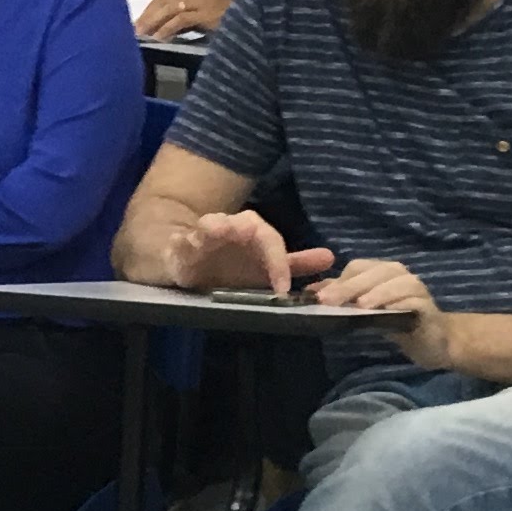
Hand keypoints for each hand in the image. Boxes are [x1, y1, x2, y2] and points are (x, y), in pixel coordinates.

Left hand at [134, 0, 232, 39]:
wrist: (256, 16)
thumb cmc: (231, 18)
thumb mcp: (205, 14)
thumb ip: (187, 17)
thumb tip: (164, 30)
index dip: (151, 6)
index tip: (140, 20)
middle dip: (149, 14)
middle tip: (136, 29)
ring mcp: (202, 0)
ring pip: (170, 7)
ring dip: (154, 22)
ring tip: (143, 35)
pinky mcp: (207, 13)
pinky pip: (182, 19)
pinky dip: (168, 29)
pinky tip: (160, 38)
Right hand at [170, 209, 331, 297]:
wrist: (193, 264)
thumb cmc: (234, 265)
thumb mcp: (265, 268)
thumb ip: (296, 264)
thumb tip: (331, 258)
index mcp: (253, 232)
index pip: (270, 240)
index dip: (278, 262)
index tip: (282, 287)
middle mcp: (231, 228)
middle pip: (242, 223)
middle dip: (244, 228)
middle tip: (246, 231)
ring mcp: (204, 236)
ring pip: (209, 225)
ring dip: (212, 227)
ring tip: (213, 229)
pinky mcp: (180, 248)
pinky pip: (180, 243)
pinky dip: (182, 243)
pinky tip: (182, 244)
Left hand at [314, 254, 450, 367]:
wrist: (433, 340)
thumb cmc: (396, 321)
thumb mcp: (365, 309)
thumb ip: (342, 297)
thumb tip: (311, 291)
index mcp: (382, 272)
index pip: (357, 268)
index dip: (338, 281)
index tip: (319, 298)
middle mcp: (399, 275)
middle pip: (374, 273)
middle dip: (350, 287)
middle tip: (329, 302)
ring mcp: (416, 289)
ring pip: (396, 284)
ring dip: (378, 293)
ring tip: (360, 306)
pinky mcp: (428, 307)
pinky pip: (415, 302)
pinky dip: (401, 305)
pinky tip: (389, 313)